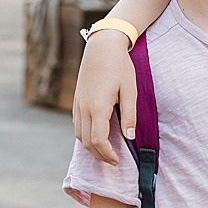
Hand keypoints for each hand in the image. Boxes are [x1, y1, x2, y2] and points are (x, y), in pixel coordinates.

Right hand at [73, 30, 138, 164]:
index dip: (107, 154)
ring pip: (79, 135)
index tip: (117, 161)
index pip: (98, 140)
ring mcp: (78, 104)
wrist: (102, 47)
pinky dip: (85, 135)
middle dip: (99, 155)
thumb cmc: (119, 66)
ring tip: (105, 151)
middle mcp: (84, 108)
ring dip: (90, 147)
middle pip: (86, 142)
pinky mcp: (76, 100)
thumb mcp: (130, 90)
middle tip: (113, 161)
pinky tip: (96, 135)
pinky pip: (77, 124)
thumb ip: (129, 115)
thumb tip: (129, 137)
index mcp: (97, 107)